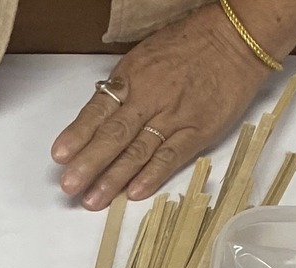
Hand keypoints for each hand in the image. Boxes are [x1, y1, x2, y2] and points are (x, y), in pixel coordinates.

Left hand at [50, 3, 270, 209]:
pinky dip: (152, 175)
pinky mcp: (199, 130)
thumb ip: (124, 87)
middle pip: (113, 135)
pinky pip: (171, 156)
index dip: (77, 134)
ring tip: (93, 200)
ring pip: (138, 151)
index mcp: (132, 77)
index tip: (59, 155)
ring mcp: (175, 117)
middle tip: (69, 187)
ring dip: (113, 178)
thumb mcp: (145, 56)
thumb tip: (99, 114)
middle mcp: (150, 98)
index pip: (98, 110)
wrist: (235, 38)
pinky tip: (134, 192)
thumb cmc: (189, 44)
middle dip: (88, 163)